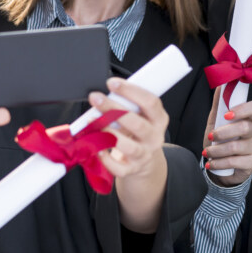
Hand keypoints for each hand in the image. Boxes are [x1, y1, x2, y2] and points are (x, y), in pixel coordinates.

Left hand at [90, 78, 168, 232]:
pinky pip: (118, 168)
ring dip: (108, 133)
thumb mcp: (140, 115)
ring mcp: (144, 155)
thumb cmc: (136, 130)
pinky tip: (95, 148)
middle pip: (137, 123)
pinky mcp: (132, 169)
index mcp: (159, 119)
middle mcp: (154, 137)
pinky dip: (105, 158)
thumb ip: (127, 104)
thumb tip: (106, 93)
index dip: (131, 91)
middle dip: (113, 109)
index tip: (112, 83)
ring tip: (92, 122)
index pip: (150, 102)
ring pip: (129, 146)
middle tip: (96, 98)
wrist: (144, 161)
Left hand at [203, 85, 251, 186]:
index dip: (243, 109)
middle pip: (245, 127)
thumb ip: (219, 103)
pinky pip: (236, 162)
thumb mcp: (216, 120)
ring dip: (217, 150)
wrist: (221, 164)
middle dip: (223, 132)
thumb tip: (220, 84)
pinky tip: (211, 163)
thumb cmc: (220, 139)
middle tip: (211, 136)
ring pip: (237, 146)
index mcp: (249, 117)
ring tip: (207, 152)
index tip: (227, 115)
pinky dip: (219, 162)